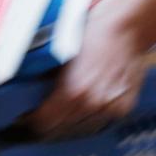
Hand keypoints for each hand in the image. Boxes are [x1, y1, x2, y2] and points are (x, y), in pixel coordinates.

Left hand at [22, 12, 148, 136]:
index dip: (33, 120)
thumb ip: (46, 80)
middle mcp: (91, 104)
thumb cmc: (92, 33)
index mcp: (72, 92)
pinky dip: (95, 114)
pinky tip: (91, 101)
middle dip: (53, 120)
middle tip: (48, 110)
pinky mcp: (124, 107)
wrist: (126, 27)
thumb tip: (29, 94)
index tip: (29, 116)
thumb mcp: (60, 57)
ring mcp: (110, 107)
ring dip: (74, 120)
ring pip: (83, 127)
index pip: (44, 123)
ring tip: (70, 106)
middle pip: (62, 128)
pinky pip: (103, 120)